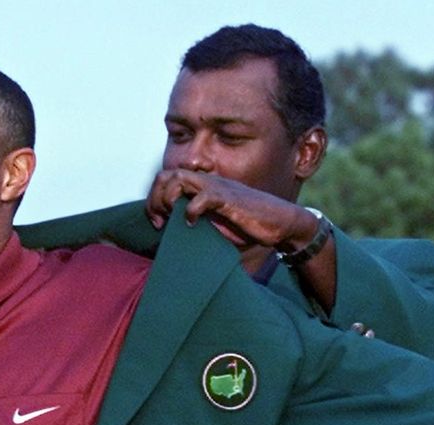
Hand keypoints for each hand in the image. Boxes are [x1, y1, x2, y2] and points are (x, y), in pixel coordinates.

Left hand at [144, 169, 317, 252]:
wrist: (279, 224)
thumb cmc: (248, 226)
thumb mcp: (214, 226)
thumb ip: (195, 224)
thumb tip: (172, 240)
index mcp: (201, 188)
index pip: (167, 179)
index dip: (154, 198)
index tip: (156, 222)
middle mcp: (206, 183)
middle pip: (167, 175)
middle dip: (156, 198)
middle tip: (159, 221)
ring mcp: (217, 188)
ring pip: (180, 178)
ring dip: (169, 199)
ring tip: (171, 220)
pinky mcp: (229, 199)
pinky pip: (203, 196)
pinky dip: (191, 210)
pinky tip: (192, 224)